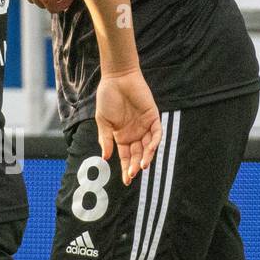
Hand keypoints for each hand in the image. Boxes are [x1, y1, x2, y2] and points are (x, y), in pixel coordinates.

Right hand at [95, 69, 161, 185]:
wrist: (117, 79)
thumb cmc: (107, 97)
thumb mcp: (102, 121)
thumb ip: (104, 139)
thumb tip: (104, 158)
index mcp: (121, 136)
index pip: (126, 156)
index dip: (126, 168)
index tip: (126, 181)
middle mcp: (134, 134)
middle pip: (138, 155)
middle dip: (135, 166)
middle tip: (132, 175)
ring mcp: (145, 126)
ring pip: (149, 147)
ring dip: (146, 157)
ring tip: (142, 166)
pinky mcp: (153, 117)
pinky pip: (157, 133)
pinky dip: (154, 142)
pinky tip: (149, 149)